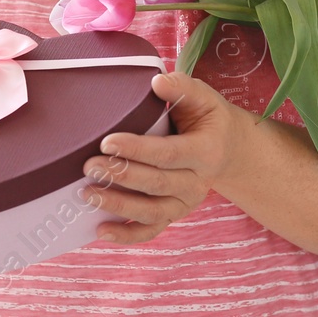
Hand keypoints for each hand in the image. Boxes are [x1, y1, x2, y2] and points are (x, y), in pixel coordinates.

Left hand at [79, 73, 247, 243]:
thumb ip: (182, 87)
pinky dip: (127, 235)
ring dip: (118, 205)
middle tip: (89, 166)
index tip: (107, 142)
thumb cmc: (210, 119)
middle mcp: (197, 183)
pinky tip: (101, 231)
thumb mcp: (204, 97)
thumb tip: (156, 82)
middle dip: (120, 176)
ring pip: (151, 211)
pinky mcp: (174, 214)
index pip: (167, 153)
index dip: (136, 149)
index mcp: (205, 151)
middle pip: (156, 183)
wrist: (230, 150)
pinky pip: (151, 230)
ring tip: (87, 194)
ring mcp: (185, 203)